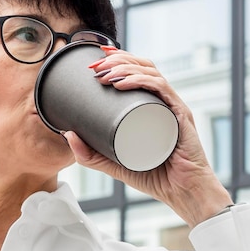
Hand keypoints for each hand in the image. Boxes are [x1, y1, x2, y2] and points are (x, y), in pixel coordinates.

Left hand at [65, 46, 232, 227]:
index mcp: (153, 105)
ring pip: (150, 73)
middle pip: (143, 67)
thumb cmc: (154, 176)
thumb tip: (66, 133)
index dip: (119, 58)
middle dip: (117, 60)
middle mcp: (164, 101)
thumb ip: (90, 154)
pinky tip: (123, 83)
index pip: (138, 71)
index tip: (97, 57)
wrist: (183, 193)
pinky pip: (161, 90)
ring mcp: (173, 106)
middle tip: (95, 67)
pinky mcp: (180, 116)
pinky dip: (141, 82)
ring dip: (125, 67)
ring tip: (104, 74)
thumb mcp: (113, 163)